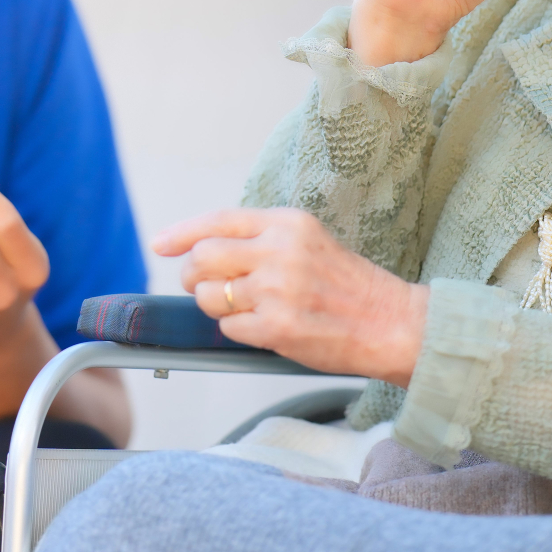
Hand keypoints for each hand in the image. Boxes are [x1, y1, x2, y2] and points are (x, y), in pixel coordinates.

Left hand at [153, 207, 428, 387]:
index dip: (182, 232)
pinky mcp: (276, 328)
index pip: (218, 220)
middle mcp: (279, 252)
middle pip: (202, 258)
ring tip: (245, 308)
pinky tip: (265, 328)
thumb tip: (205, 248)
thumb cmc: (348, 285)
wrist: (391, 323)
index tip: (160, 244)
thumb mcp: (308, 242)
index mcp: (287, 223)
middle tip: (203, 286)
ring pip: (208, 296)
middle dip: (191, 275)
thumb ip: (262, 239)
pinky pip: (228, 328)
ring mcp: (276, 291)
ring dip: (215, 306)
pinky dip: (238, 331)